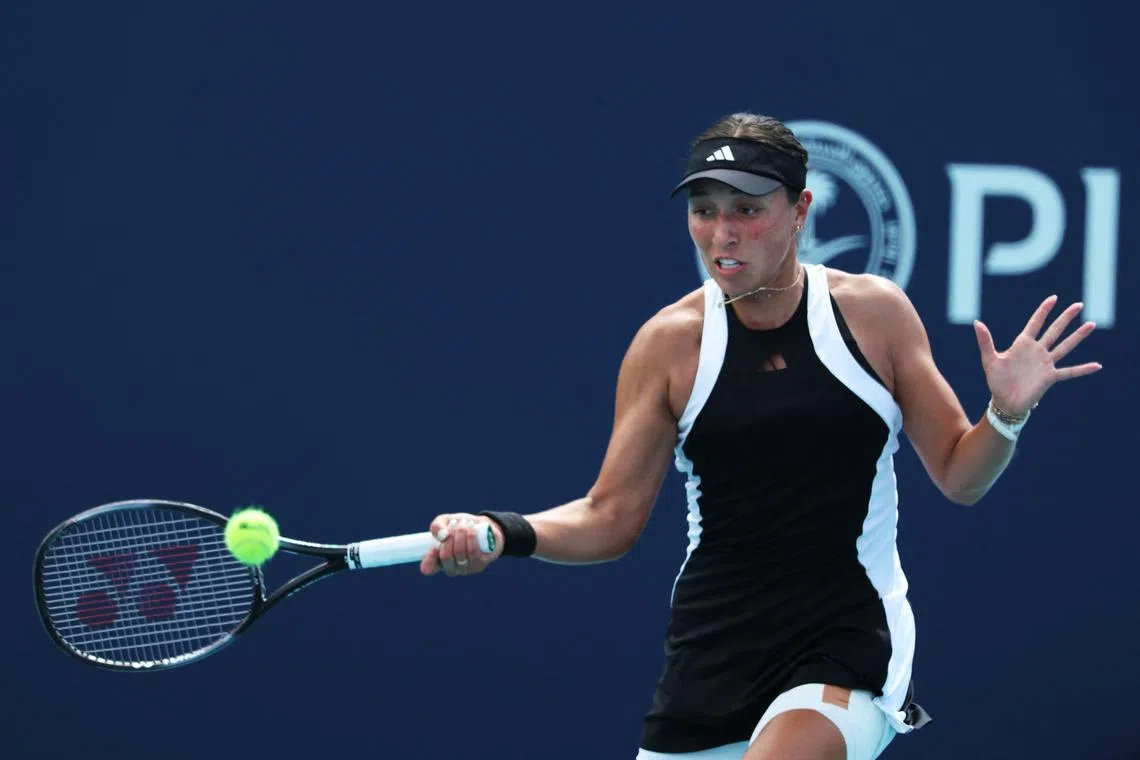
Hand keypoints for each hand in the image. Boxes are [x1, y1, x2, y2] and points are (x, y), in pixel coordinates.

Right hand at [419, 513, 503, 576]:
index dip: (429, 559)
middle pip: (446, 556)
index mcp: (438, 560)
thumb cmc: (461, 526)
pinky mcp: (479, 565)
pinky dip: (471, 537)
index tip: (435, 547)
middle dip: (450, 536)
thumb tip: (442, 535)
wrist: (485, 527)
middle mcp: (451, 568)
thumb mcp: (446, 521)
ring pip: (459, 552)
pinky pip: (473, 552)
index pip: (428, 567)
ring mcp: (465, 569)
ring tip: (465, 524)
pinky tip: (472, 529)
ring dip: (461, 533)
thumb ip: (437, 526)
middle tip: (455, 524)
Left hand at [974, 295, 1101, 415]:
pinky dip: (1083, 369)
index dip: (1043, 311)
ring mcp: (1045, 363)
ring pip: (1065, 346)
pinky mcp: (1050, 377)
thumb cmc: (996, 381)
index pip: (1035, 323)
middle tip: (1079, 304)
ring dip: (1078, 336)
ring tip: (1091, 324)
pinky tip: (1097, 366)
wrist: (1004, 402)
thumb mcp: (989, 360)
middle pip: (1054, 330)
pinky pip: (1070, 372)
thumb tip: (976, 322)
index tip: (1053, 298)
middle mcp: (1037, 351)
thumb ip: (985, 341)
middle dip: (1066, 317)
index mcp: (1022, 344)